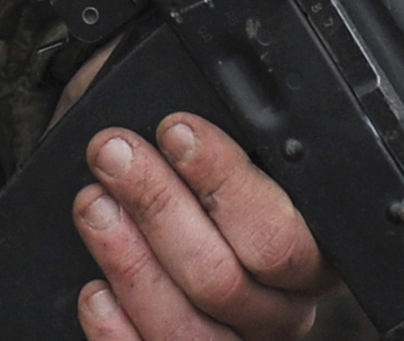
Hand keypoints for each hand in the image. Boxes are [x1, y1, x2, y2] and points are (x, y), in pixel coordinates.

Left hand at [71, 112, 326, 340]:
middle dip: (159, 208)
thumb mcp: (208, 125)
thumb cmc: (181, 158)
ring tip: (94, 207)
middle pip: (226, 281)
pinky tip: (94, 290)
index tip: (175, 129)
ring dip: (131, 263)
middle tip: (114, 154)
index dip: (224, 181)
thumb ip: (211, 112)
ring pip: (190, 331)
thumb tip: (181, 88)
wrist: (147, 199)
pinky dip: (117, 332)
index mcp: (309, 246)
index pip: (281, 234)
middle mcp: (280, 307)